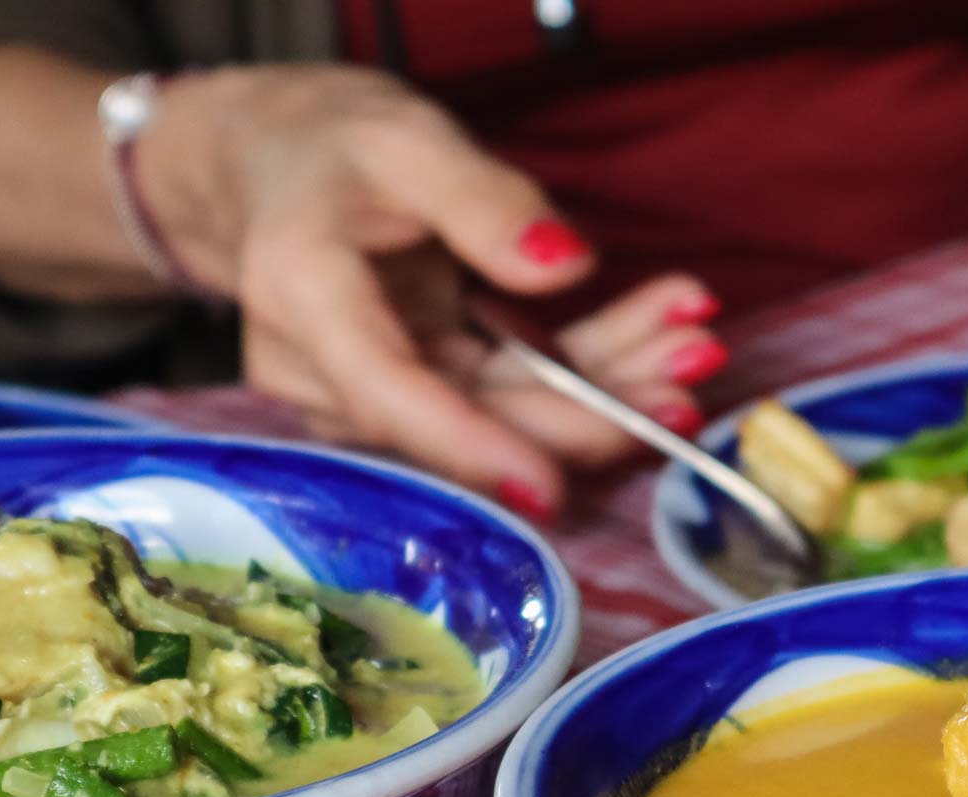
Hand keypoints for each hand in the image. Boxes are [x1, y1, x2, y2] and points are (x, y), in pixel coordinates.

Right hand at [139, 65, 724, 518]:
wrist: (272, 167)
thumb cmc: (327, 145)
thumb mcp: (405, 138)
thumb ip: (481, 201)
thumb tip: (564, 269)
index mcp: (306, 297)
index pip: (388, 392)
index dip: (471, 446)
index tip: (550, 486)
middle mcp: (330, 370)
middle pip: (468, 416)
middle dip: (586, 411)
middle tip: (687, 385)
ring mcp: (376, 392)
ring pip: (504, 409)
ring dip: (610, 386)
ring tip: (695, 350)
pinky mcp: (423, 390)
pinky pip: (512, 389)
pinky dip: (592, 366)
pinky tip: (663, 337)